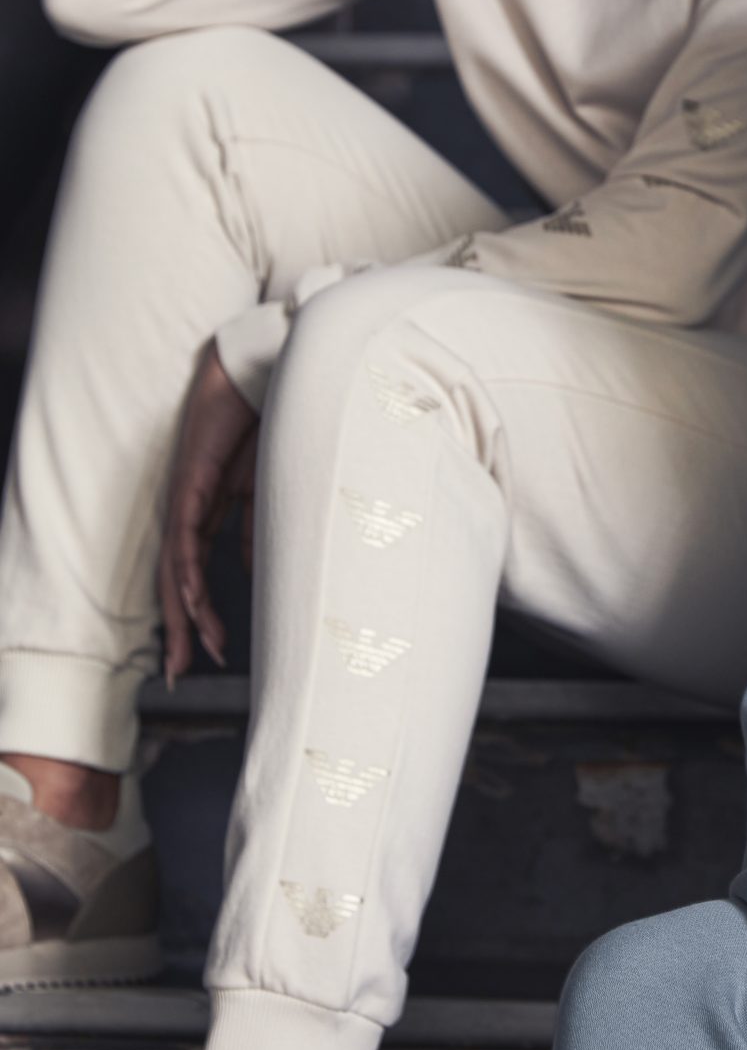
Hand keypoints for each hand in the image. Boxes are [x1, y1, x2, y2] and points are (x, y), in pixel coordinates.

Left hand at [159, 344, 258, 680]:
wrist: (265, 378)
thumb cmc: (267, 425)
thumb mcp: (268, 491)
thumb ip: (258, 530)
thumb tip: (252, 571)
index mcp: (210, 515)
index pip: (196, 575)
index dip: (199, 616)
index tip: (213, 652)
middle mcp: (191, 513)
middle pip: (176, 584)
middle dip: (179, 631)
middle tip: (182, 671)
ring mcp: (186, 501)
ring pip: (174, 572)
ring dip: (183, 614)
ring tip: (193, 650)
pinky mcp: (191, 487)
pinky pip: (186, 541)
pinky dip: (188, 575)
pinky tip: (193, 603)